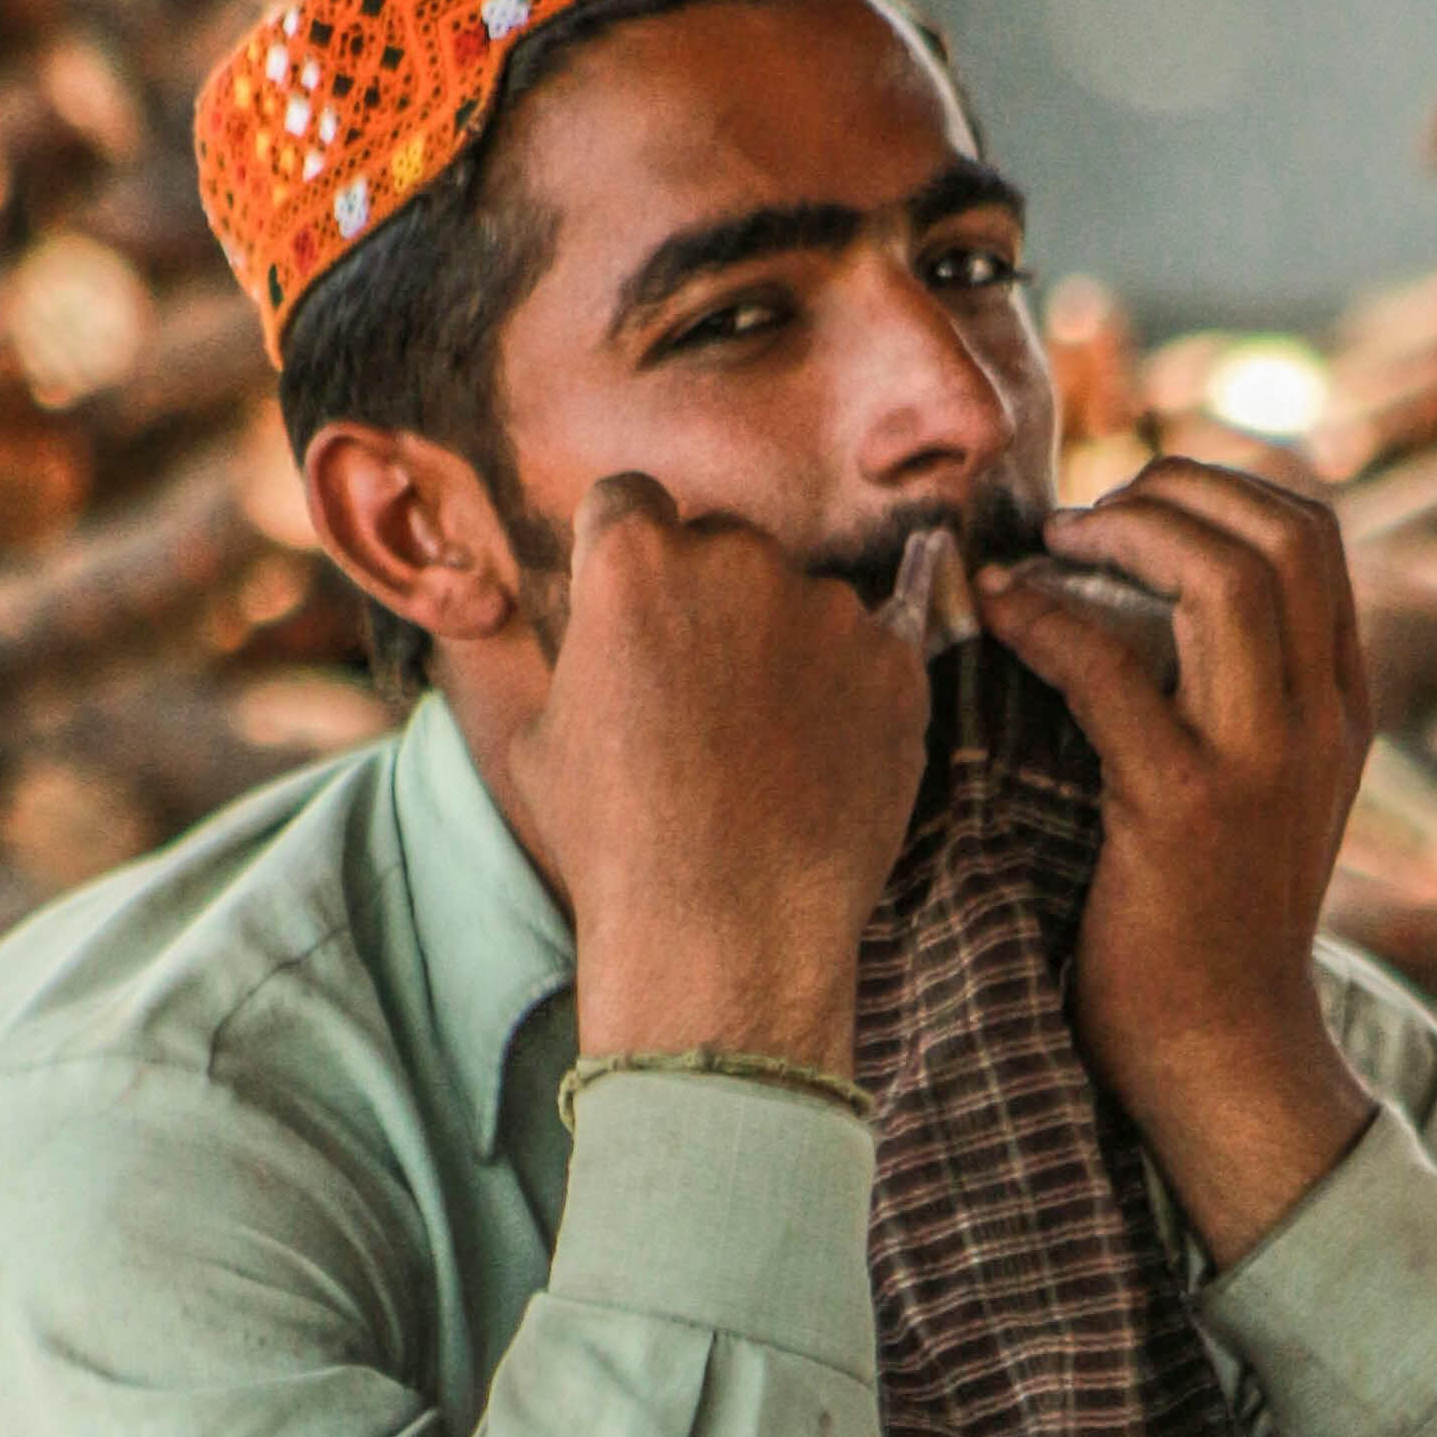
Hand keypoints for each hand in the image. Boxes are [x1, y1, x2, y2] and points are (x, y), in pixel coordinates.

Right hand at [507, 476, 929, 1077]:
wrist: (727, 935)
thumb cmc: (615, 847)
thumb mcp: (540, 741)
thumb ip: (575, 654)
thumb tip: (592, 632)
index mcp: (634, 559)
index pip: (630, 501)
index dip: (629, 550)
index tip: (639, 604)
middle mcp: (738, 560)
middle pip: (725, 545)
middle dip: (713, 601)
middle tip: (704, 696)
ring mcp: (828, 609)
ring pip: (803, 604)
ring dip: (787, 650)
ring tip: (765, 752)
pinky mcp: (897, 665)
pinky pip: (869, 659)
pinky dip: (849, 699)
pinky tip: (817, 769)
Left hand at [977, 458, 1373, 1266]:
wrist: (1222, 1056)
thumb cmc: (1204, 925)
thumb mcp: (1254, 795)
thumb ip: (1231, 699)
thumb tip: (1136, 601)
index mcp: (1339, 706)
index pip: (1315, 533)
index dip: (1222, 484)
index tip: (1138, 501)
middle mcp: (1317, 720)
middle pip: (1278, 531)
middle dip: (1172, 489)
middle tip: (1082, 518)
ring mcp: (1258, 762)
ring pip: (1224, 576)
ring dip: (1122, 533)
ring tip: (1049, 547)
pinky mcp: (1180, 808)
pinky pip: (1113, 670)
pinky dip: (1047, 619)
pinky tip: (1002, 612)